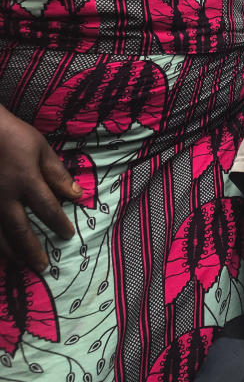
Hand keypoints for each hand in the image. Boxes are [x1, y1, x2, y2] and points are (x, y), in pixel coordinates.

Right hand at [0, 106, 79, 271]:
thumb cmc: (11, 135)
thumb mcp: (40, 149)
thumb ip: (58, 173)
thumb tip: (77, 195)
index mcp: (26, 181)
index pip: (47, 209)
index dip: (59, 224)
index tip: (68, 236)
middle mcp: (4, 196)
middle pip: (19, 230)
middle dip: (32, 249)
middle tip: (43, 266)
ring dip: (10, 252)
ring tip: (20, 264)